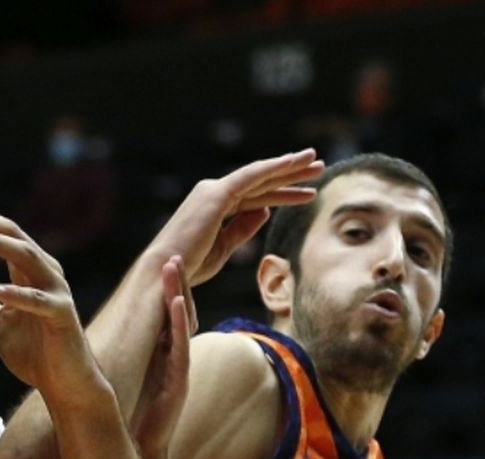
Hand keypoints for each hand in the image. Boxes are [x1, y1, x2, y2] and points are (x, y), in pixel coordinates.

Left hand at [0, 197, 105, 406]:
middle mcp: (46, 272)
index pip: (1, 234)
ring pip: (27, 257)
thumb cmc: (33, 352)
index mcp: (30, 271)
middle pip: (13, 234)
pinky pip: (37, 301)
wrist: (65, 384)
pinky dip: (16, 294)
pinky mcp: (62, 315)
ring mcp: (56, 291)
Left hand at [130, 256, 191, 458]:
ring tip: (174, 266)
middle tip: (173, 254)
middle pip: (181, 314)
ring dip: (179, 294)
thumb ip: (134, 361)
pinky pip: (181, 348)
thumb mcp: (133, 383)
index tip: (163, 265)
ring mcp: (179, 371)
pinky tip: (175, 303)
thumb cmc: (134, 422)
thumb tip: (114, 341)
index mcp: (163, 358)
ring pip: (183, 326)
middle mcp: (175, 360)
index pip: (167, 317)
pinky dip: (179, 325)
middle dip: (178, 284)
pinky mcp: (179, 384)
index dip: (167, 291)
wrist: (141, 455)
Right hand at [148, 150, 323, 286]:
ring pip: (260, 176)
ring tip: (315, 161)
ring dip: (288, 167)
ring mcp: (214, 191)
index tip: (307, 192)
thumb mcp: (224, 247)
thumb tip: (265, 211)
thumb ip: (243, 228)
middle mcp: (214, 193)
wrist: (166, 271)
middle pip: (261, 182)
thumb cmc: (190, 265)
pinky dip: (272, 167)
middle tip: (318, 166)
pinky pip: (250, 177)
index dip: (283, 193)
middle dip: (291, 174)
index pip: (256, 196)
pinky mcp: (216, 194)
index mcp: (215, 207)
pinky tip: (292, 162)